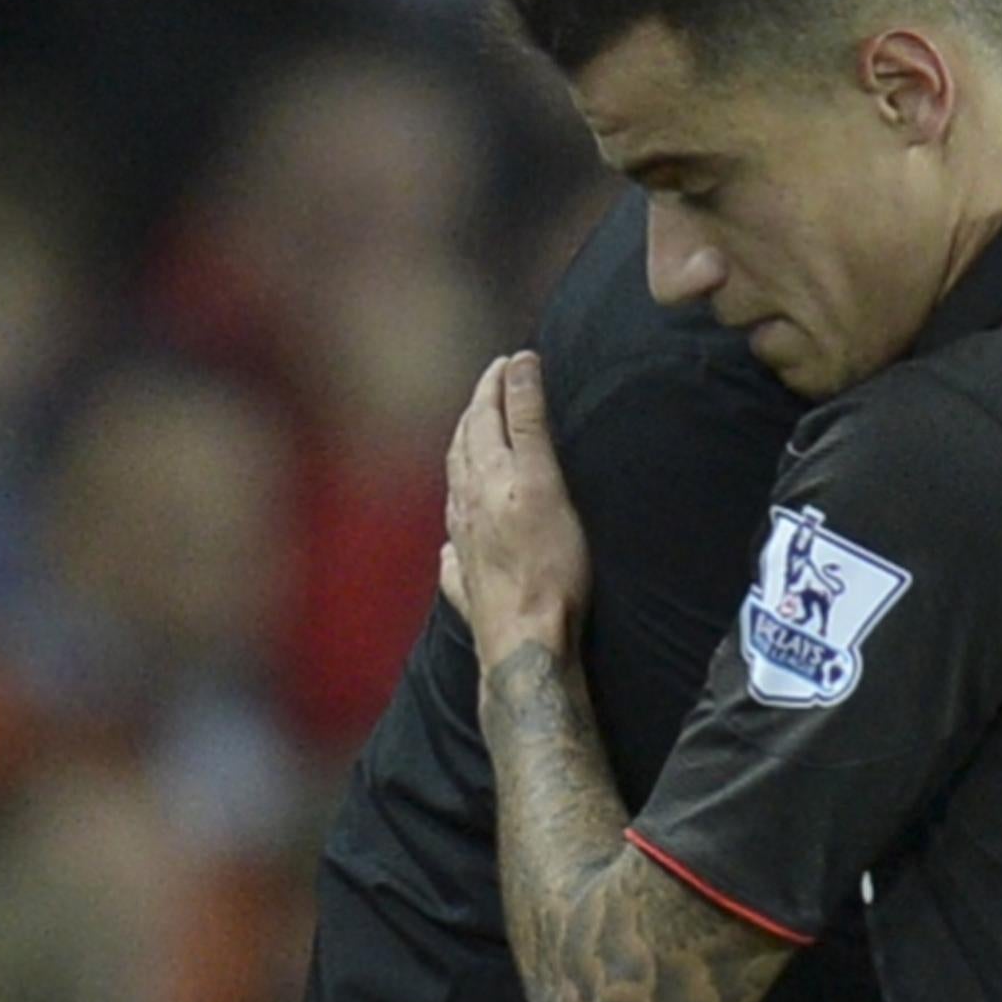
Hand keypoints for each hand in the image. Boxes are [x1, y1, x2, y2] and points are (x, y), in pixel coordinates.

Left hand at [442, 352, 590, 664]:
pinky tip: (457, 537)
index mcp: (487, 478)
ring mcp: (464, 545)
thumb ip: (530, 423)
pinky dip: (457, 524)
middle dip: (476, 412)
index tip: (509, 360)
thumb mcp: (545, 483)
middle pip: (464, 448)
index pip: (486, 416)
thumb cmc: (547, 565)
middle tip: (491, 389)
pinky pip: (454, 544)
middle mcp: (467, 506)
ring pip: (455, 488)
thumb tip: (518, 367)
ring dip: (463, 456)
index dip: (497, 384)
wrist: (525, 641)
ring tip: (471, 442)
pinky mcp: (468, 582)